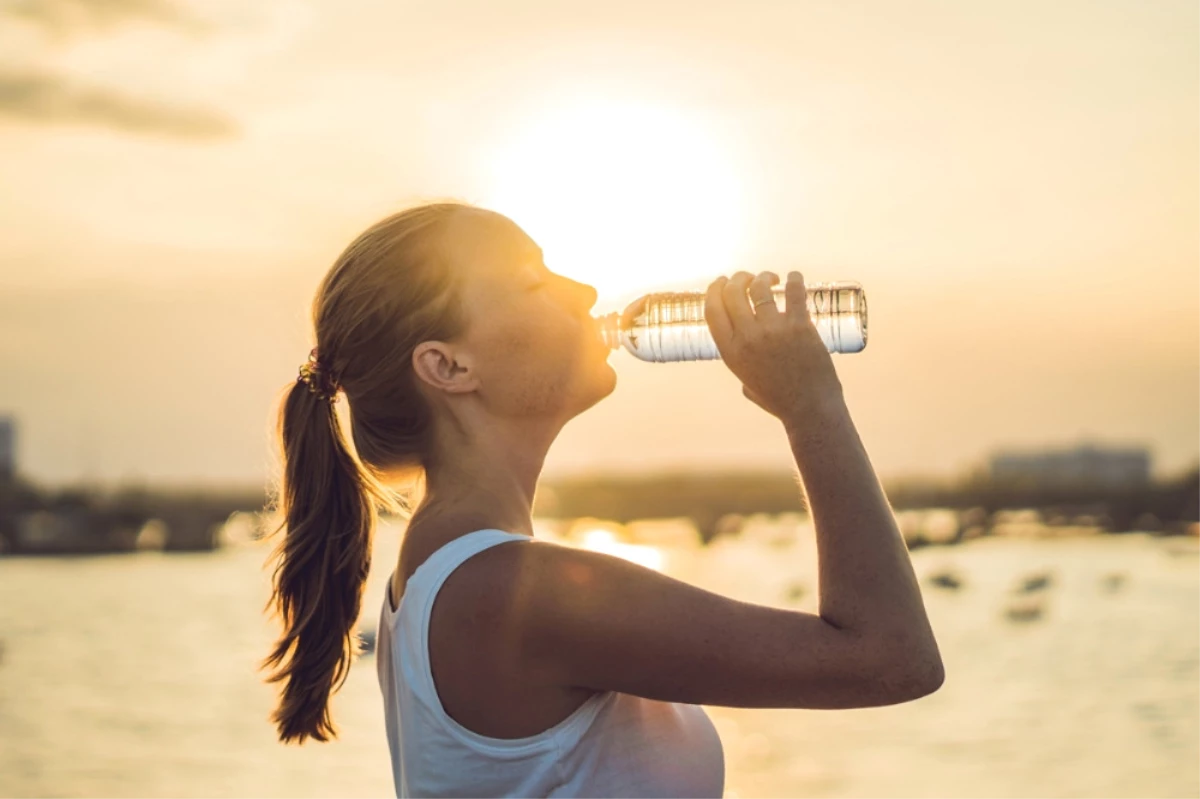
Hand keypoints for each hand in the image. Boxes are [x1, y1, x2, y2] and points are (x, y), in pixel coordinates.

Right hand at [705, 270, 843, 422]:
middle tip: (748, 278)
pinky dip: (793, 278)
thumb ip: (740, 363)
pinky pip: (793, 291)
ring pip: (759, 286)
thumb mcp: (746, 382)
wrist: (809, 409)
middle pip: (732, 292)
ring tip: (772, 279)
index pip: (712, 309)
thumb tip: (742, 348)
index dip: (714, 290)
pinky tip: (793, 277)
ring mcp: (773, 330)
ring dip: (763, 276)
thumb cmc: (779, 399)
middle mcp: (747, 338)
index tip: (721, 282)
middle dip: (738, 278)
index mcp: (730, 352)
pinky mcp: (798, 326)